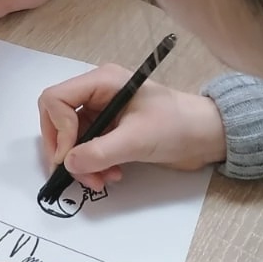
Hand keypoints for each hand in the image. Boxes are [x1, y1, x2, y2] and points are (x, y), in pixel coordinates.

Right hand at [39, 67, 225, 190]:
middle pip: (58, 119)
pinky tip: (111, 175)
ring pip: (71, 138)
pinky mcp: (110, 130)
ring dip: (81, 163)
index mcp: (102, 81)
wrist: (207, 136)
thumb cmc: (177, 126)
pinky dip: (93, 165)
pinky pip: (87, 148)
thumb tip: (68, 164)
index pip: (55, 99)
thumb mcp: (137, 140)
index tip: (71, 157)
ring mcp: (103, 111)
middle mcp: (98, 93)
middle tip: (78, 174)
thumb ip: (99, 152)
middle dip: (65, 150)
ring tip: (101, 180)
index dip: (57, 129)